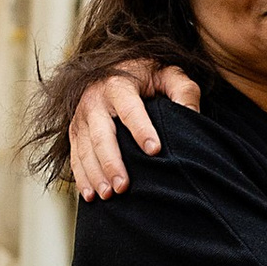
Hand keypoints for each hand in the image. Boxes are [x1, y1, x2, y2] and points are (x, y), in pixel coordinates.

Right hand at [68, 59, 200, 199]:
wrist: (115, 69)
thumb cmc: (148, 76)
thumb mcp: (169, 74)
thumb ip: (183, 90)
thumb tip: (191, 114)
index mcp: (118, 84)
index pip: (130, 109)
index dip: (141, 129)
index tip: (155, 150)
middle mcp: (95, 99)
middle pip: (101, 134)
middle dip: (111, 162)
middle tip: (123, 186)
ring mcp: (82, 116)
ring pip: (84, 148)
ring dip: (95, 174)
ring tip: (109, 195)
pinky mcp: (75, 130)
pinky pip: (75, 155)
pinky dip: (81, 177)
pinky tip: (90, 196)